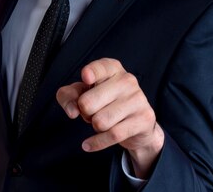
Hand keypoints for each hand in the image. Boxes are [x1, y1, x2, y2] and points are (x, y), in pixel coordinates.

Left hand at [56, 58, 163, 178]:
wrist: (138, 123)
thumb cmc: (105, 102)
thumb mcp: (84, 94)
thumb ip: (69, 96)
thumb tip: (72, 111)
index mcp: (112, 68)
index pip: (100, 68)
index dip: (92, 73)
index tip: (86, 78)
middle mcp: (127, 80)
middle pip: (88, 103)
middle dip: (84, 113)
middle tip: (92, 112)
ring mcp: (137, 98)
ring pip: (100, 121)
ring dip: (95, 126)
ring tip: (102, 121)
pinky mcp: (143, 118)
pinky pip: (112, 135)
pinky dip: (97, 142)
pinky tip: (89, 144)